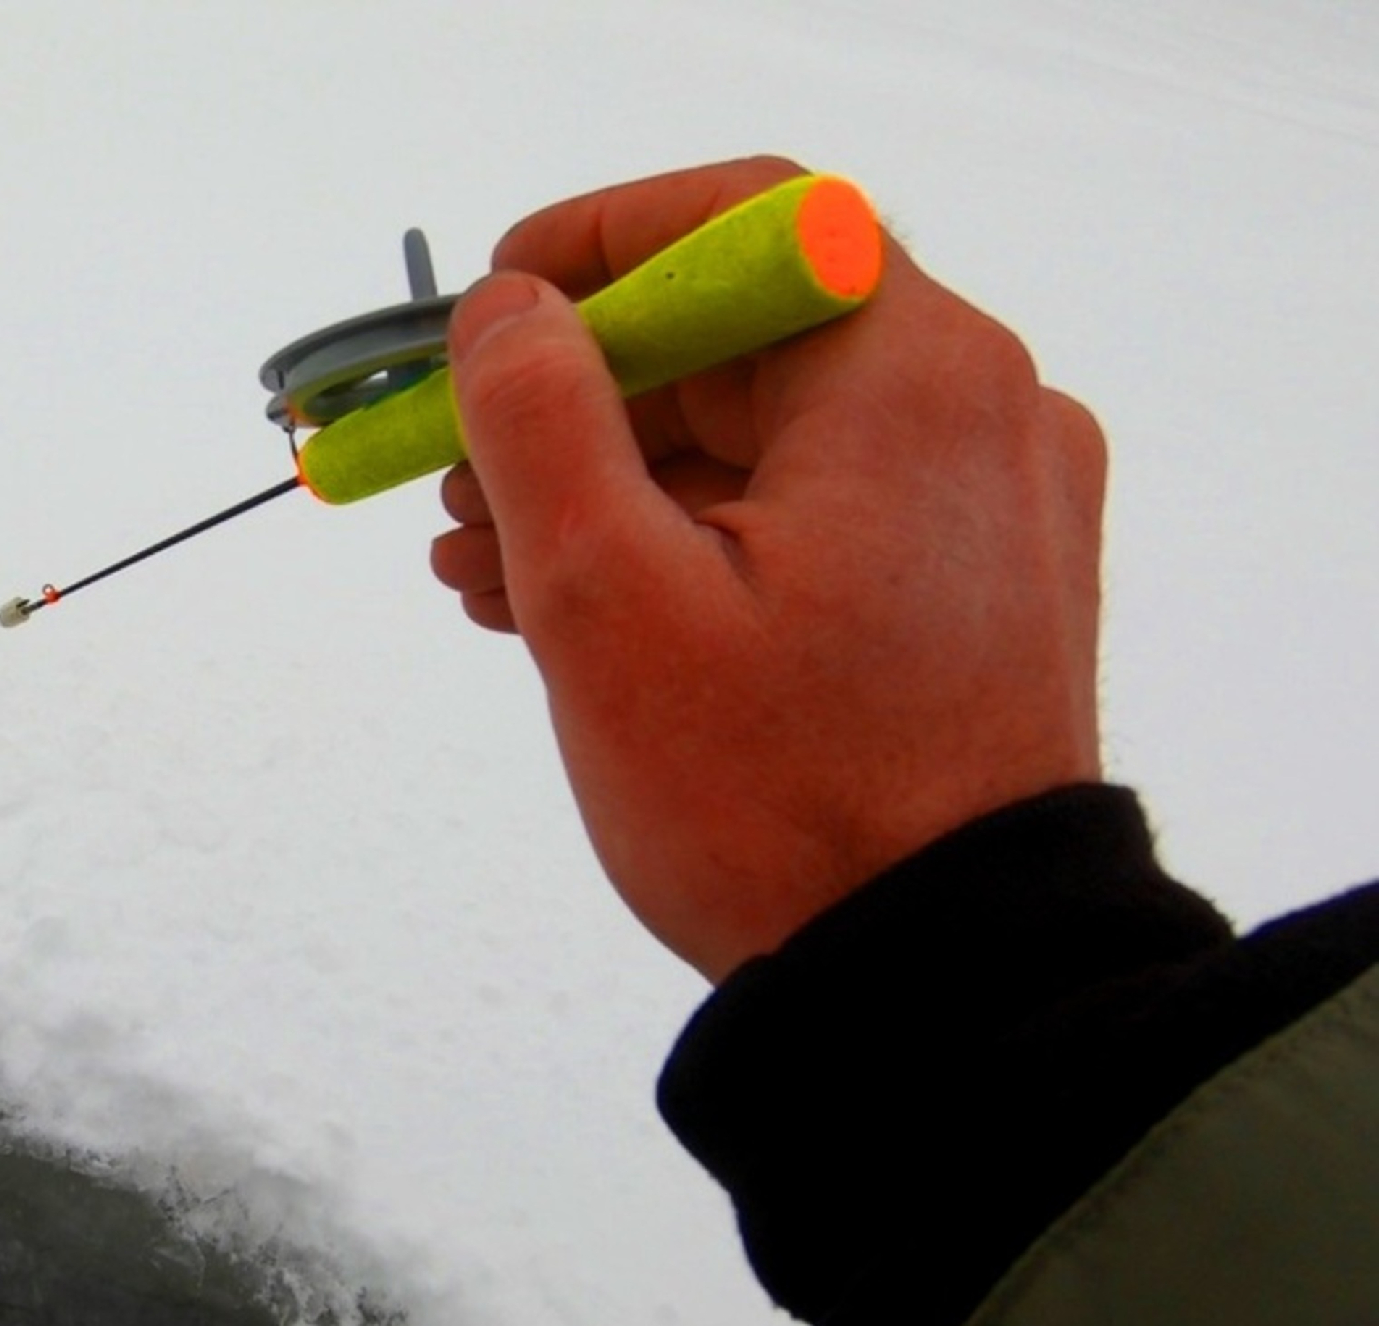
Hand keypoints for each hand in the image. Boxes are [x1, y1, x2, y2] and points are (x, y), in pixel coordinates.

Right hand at [429, 157, 1105, 980]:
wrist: (943, 990)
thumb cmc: (772, 800)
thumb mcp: (606, 598)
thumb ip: (536, 418)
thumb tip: (507, 311)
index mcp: (913, 380)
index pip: (742, 217)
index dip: (593, 244)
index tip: (483, 317)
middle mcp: (981, 411)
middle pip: (745, 331)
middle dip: (580, 396)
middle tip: (453, 482)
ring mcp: (991, 503)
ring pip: (768, 429)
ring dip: (617, 477)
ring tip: (485, 569)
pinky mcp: (976, 586)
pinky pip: (812, 508)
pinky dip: (693, 534)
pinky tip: (580, 605)